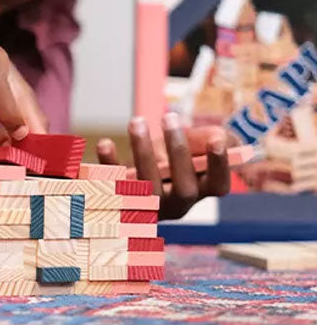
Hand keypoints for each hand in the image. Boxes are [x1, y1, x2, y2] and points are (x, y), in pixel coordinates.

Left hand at [95, 113, 232, 219]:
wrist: (135, 173)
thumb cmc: (172, 156)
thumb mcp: (192, 145)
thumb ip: (207, 139)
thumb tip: (217, 138)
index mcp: (201, 190)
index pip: (218, 185)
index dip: (219, 165)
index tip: (217, 141)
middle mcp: (177, 204)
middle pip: (184, 189)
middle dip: (179, 152)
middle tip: (170, 117)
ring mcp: (148, 206)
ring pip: (147, 188)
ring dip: (142, 153)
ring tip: (137, 122)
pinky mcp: (120, 200)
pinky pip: (112, 186)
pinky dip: (108, 165)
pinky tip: (105, 143)